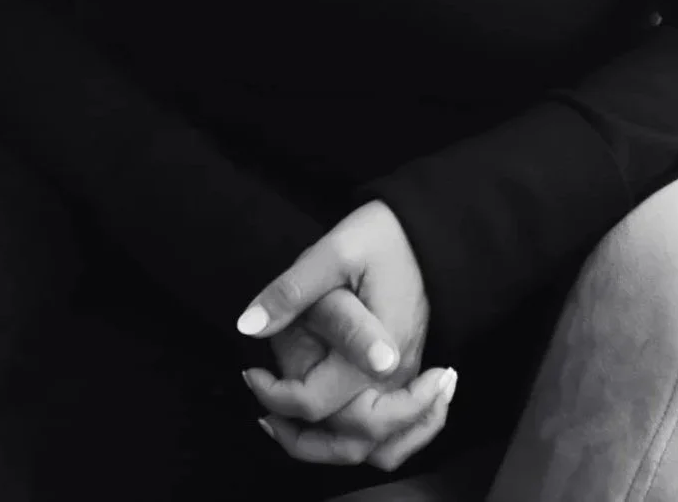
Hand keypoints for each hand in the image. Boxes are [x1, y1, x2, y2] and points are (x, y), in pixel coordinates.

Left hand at [237, 201, 457, 470]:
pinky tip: (325, 420)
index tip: (251, 372)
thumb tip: (248, 326)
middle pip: (354, 442)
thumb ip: (292, 290)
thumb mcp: (334, 251)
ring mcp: (406, 378)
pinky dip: (359, 440)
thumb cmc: (383, 236)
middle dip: (302, 440)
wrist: (429, 228)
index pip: (320, 403)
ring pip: (379, 448)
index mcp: (377, 350)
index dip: (276, 395)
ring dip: (331, 448)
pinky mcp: (408, 374)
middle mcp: (397, 375)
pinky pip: (391, 430)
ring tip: (289, 426)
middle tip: (265, 414)